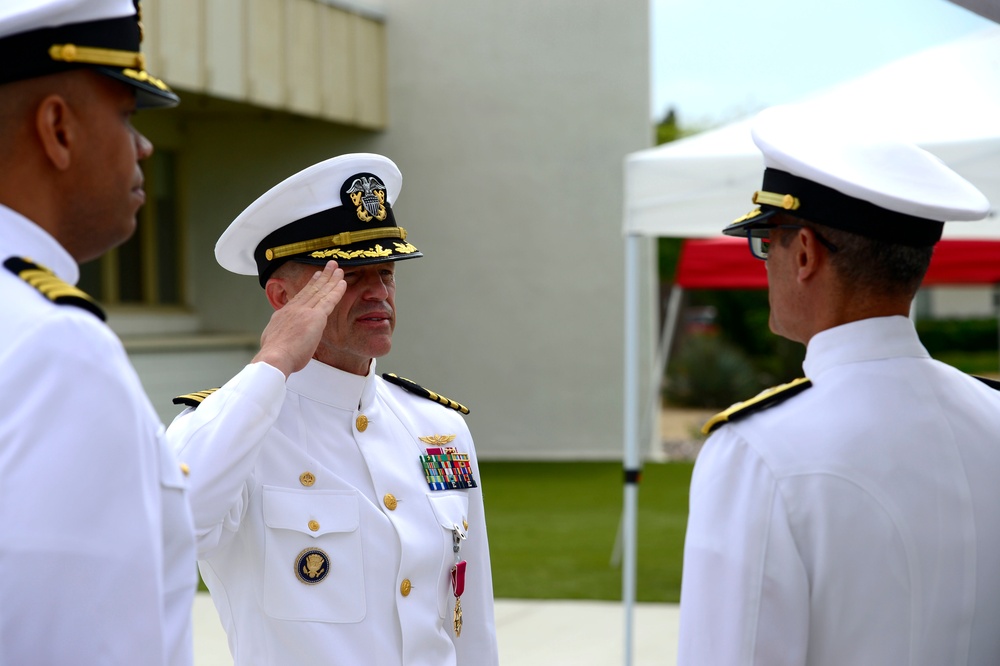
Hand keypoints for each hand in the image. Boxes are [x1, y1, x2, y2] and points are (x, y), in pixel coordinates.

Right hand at [253, 261, 345, 376]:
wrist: (275, 357)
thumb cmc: (273, 356)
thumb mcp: (272, 340)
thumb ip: (280, 334)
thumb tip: (282, 337)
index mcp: (283, 314)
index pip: (300, 297)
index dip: (310, 286)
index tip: (316, 276)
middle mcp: (294, 309)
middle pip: (311, 289)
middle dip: (322, 276)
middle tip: (330, 266)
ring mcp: (305, 311)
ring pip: (321, 291)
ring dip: (331, 279)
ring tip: (337, 268)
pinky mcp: (315, 317)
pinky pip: (329, 300)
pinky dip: (336, 290)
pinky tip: (343, 282)